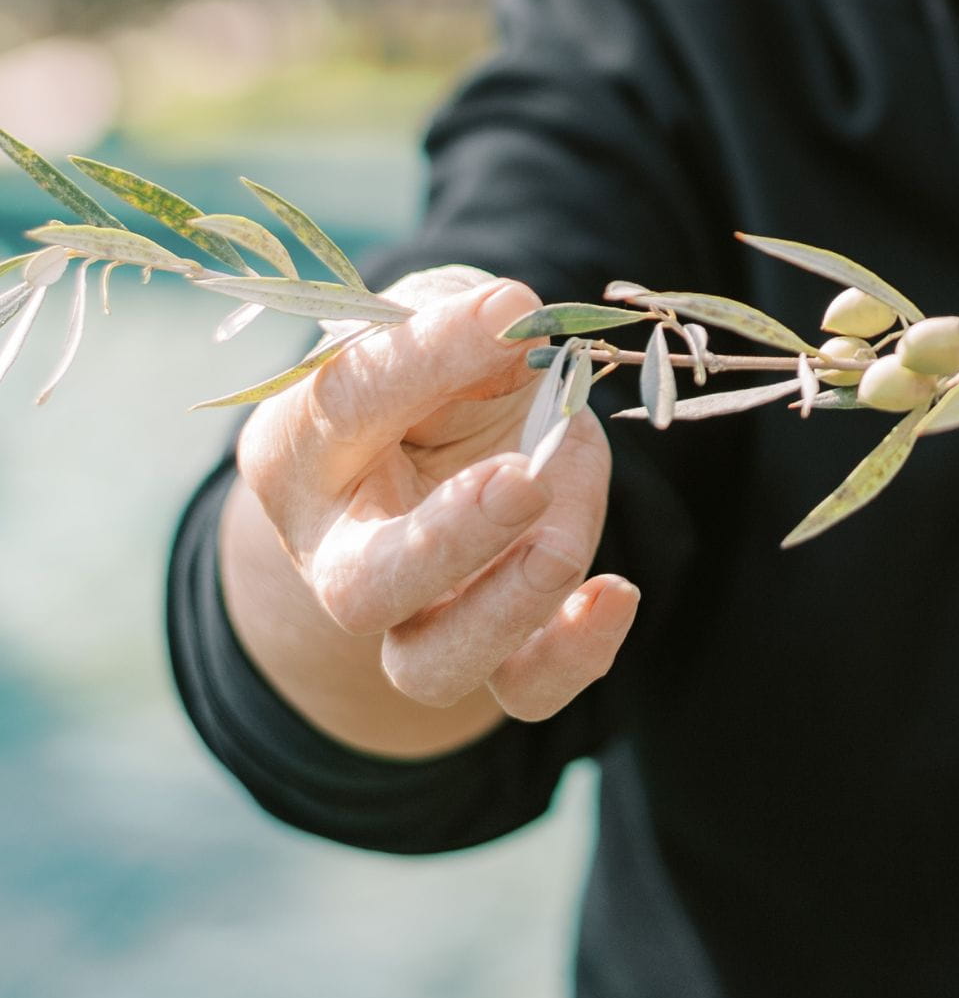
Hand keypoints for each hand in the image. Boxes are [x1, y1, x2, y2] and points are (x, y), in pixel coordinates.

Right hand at [233, 266, 638, 719]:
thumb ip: (458, 324)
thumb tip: (513, 315)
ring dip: (509, 606)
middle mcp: (338, 551)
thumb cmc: (439, 368)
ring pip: (433, 664)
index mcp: (302, 450)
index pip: (347, 406)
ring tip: (563, 545)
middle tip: (521, 482)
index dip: (429, 357)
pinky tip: (616, 594)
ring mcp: (411, 614)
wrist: (455, 434)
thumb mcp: (441, 320)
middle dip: (446, 542)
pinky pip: (523, 687)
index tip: (508, 309)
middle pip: (365, 589)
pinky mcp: (491, 642)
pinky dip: (572, 655)